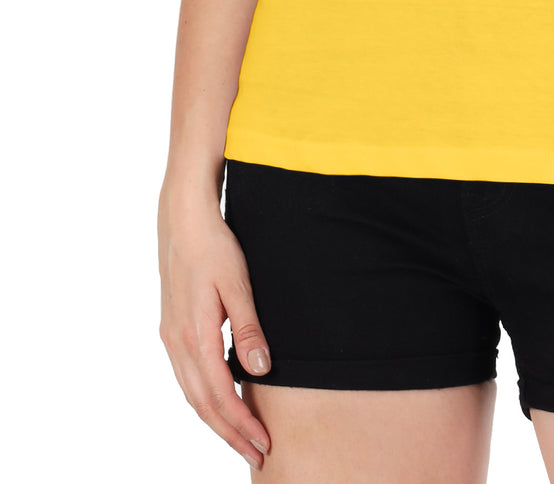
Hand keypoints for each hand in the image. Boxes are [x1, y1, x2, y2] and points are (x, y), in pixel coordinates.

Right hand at [157, 182, 272, 469]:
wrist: (182, 218)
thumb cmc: (214, 245)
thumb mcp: (238, 283)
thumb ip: (248, 328)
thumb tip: (260, 371)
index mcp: (194, 335)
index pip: (219, 395)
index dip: (240, 424)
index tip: (263, 443)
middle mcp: (177, 342)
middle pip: (202, 404)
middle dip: (229, 433)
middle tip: (257, 454)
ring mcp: (171, 336)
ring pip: (191, 393)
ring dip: (216, 420)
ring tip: (241, 437)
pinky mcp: (172, 328)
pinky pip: (186, 377)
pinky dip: (203, 398)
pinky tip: (218, 401)